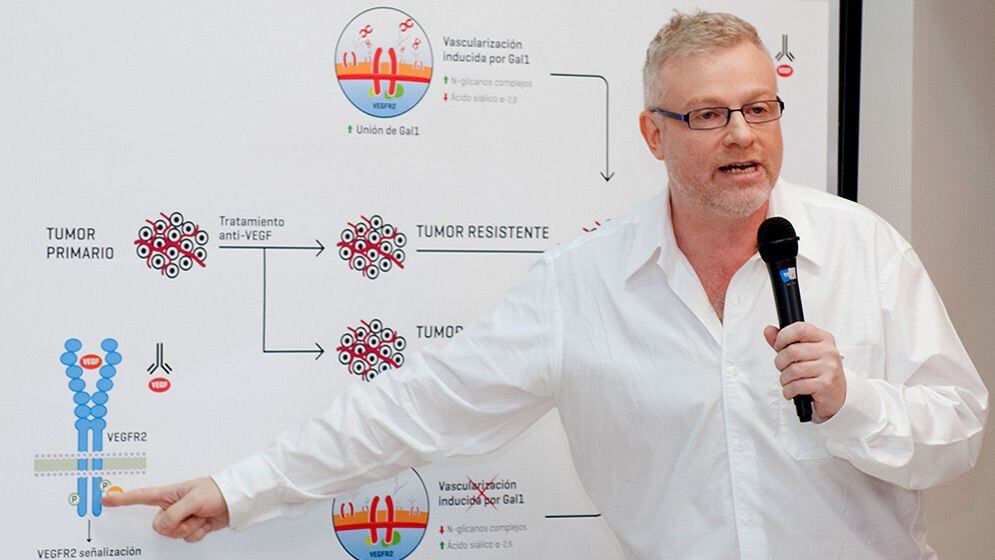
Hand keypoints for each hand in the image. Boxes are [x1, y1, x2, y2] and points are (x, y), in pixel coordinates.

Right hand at [101, 477, 228, 542]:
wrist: (235, 501)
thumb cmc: (216, 491)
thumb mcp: (192, 500)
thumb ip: (174, 514)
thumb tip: (163, 526)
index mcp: (169, 494)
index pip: (141, 496)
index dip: (123, 499)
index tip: (106, 499)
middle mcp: (173, 506)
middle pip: (159, 525)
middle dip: (175, 525)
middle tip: (190, 516)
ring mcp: (182, 517)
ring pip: (173, 534)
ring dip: (190, 528)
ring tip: (201, 515)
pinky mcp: (192, 526)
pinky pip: (187, 538)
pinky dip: (197, 533)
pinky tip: (205, 523)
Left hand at [764, 322, 846, 419]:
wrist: (836, 395)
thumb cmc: (817, 372)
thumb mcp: (803, 353)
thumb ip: (785, 341)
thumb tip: (768, 330)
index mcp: (823, 338)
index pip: (799, 329)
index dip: (783, 337)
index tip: (779, 346)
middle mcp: (828, 351)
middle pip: (792, 351)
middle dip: (780, 363)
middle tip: (783, 368)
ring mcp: (828, 367)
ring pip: (793, 370)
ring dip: (784, 379)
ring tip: (788, 381)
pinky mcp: (825, 384)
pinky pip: (797, 386)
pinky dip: (788, 390)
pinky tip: (792, 391)